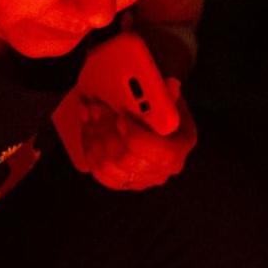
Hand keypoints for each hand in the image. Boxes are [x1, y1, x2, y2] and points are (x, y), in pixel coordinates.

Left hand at [55, 81, 197, 191]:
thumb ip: (168, 95)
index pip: (160, 153)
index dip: (135, 136)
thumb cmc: (162, 107)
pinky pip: (100, 172)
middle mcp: (163, 169)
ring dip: (93, 137)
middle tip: (95, 108)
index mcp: (180, 147)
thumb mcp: (170, 97)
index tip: (121, 116)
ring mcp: (141, 178)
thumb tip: (170, 86)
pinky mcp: (122, 181)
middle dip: (106, 132)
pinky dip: (89, 149)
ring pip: (109, 167)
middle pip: (127, 160)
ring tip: (88, 113)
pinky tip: (88, 129)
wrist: (156, 120)